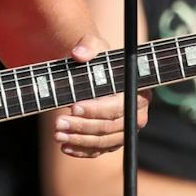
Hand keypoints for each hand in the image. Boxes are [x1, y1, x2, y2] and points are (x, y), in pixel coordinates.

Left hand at [50, 36, 149, 157]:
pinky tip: (65, 147)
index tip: (73, 107)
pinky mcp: (114, 140)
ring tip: (57, 134)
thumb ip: (88, 45)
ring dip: (79, 140)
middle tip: (57, 122)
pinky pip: (99, 150)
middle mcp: (136, 114)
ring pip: (104, 142)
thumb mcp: (94, 46)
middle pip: (110, 127)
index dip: (96, 109)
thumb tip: (78, 53)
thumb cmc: (98, 58)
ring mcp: (126, 130)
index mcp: (138, 92)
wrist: (95, 73)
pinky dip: (82, 150)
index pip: (117, 106)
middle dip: (82, 126)